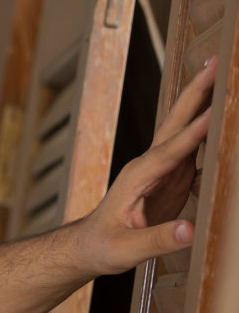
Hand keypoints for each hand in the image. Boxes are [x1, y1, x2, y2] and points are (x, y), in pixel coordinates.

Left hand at [77, 57, 217, 273]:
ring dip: (206, 101)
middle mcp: (149, 164)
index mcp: (137, 177)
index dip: (194, 133)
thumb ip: (158, 240)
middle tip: (216, 63)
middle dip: (196, 93)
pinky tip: (225, 113)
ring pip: (187, 128)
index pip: (170, 152)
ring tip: (226, 75)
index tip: (215, 113)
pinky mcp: (172, 175)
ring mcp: (161, 167)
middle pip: (176, 122)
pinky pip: (195, 145)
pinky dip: (211, 127)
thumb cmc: (102, 246)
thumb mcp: (126, 250)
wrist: (88, 245)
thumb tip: (190, 230)